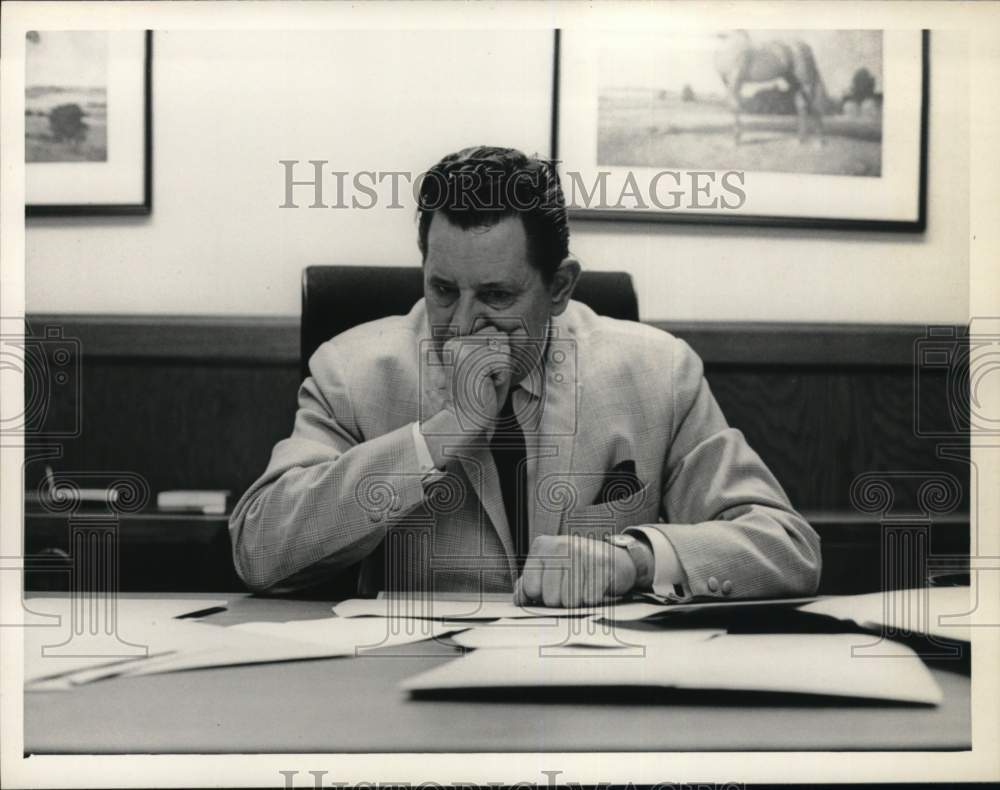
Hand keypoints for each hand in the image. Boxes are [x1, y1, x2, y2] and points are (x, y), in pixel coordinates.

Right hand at [421, 327, 512, 465]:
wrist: (465, 422)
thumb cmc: (479, 398)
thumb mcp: (490, 367)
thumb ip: (501, 346)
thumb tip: (521, 331)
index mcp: (455, 342)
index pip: (494, 333)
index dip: (496, 357)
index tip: (481, 375)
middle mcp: (455, 341)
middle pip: (499, 336)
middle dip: (499, 360)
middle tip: (483, 381)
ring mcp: (461, 348)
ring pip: (503, 346)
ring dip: (501, 367)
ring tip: (485, 383)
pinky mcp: (470, 357)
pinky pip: (504, 358)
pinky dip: (502, 374)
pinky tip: (487, 385)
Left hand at [513, 535, 636, 607]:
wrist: (614, 559)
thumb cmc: (577, 568)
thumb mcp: (549, 571)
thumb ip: (528, 585)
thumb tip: (519, 600)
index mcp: (542, 546)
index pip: (531, 589)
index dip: (541, 596)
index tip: (552, 587)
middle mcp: (560, 545)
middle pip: (551, 598)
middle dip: (561, 601)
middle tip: (571, 588)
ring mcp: (582, 552)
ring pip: (570, 601)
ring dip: (578, 602)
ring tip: (583, 587)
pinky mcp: (602, 563)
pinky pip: (590, 599)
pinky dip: (593, 600)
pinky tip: (595, 587)